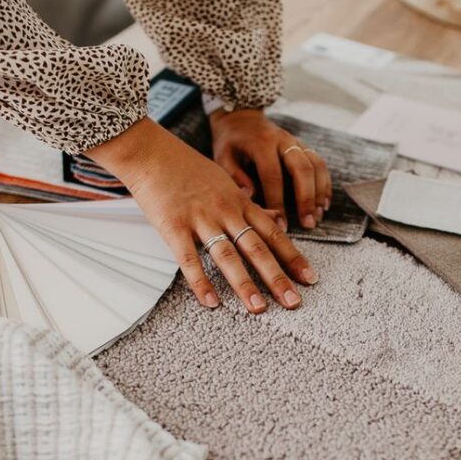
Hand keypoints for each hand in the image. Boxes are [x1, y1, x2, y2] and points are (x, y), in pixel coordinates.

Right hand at [87, 117, 318, 313]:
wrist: (150, 151)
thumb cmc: (186, 168)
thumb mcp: (225, 180)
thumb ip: (248, 202)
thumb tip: (273, 215)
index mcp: (239, 202)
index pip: (273, 233)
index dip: (292, 257)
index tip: (309, 278)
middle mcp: (225, 211)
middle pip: (257, 248)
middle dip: (277, 277)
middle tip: (293, 302)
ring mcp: (200, 219)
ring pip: (228, 255)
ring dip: (245, 284)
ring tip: (258, 308)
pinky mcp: (173, 227)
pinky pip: (189, 259)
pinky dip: (200, 281)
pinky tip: (211, 302)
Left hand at [209, 108, 331, 230]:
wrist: (240, 117)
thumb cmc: (230, 142)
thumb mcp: (221, 155)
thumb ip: (234, 175)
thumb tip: (251, 195)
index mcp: (261, 143)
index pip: (273, 175)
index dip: (278, 201)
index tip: (281, 224)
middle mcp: (283, 140)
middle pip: (302, 168)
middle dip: (307, 198)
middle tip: (308, 223)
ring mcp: (296, 142)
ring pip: (316, 165)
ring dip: (319, 193)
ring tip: (317, 217)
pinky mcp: (303, 146)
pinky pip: (320, 163)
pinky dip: (325, 184)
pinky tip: (323, 203)